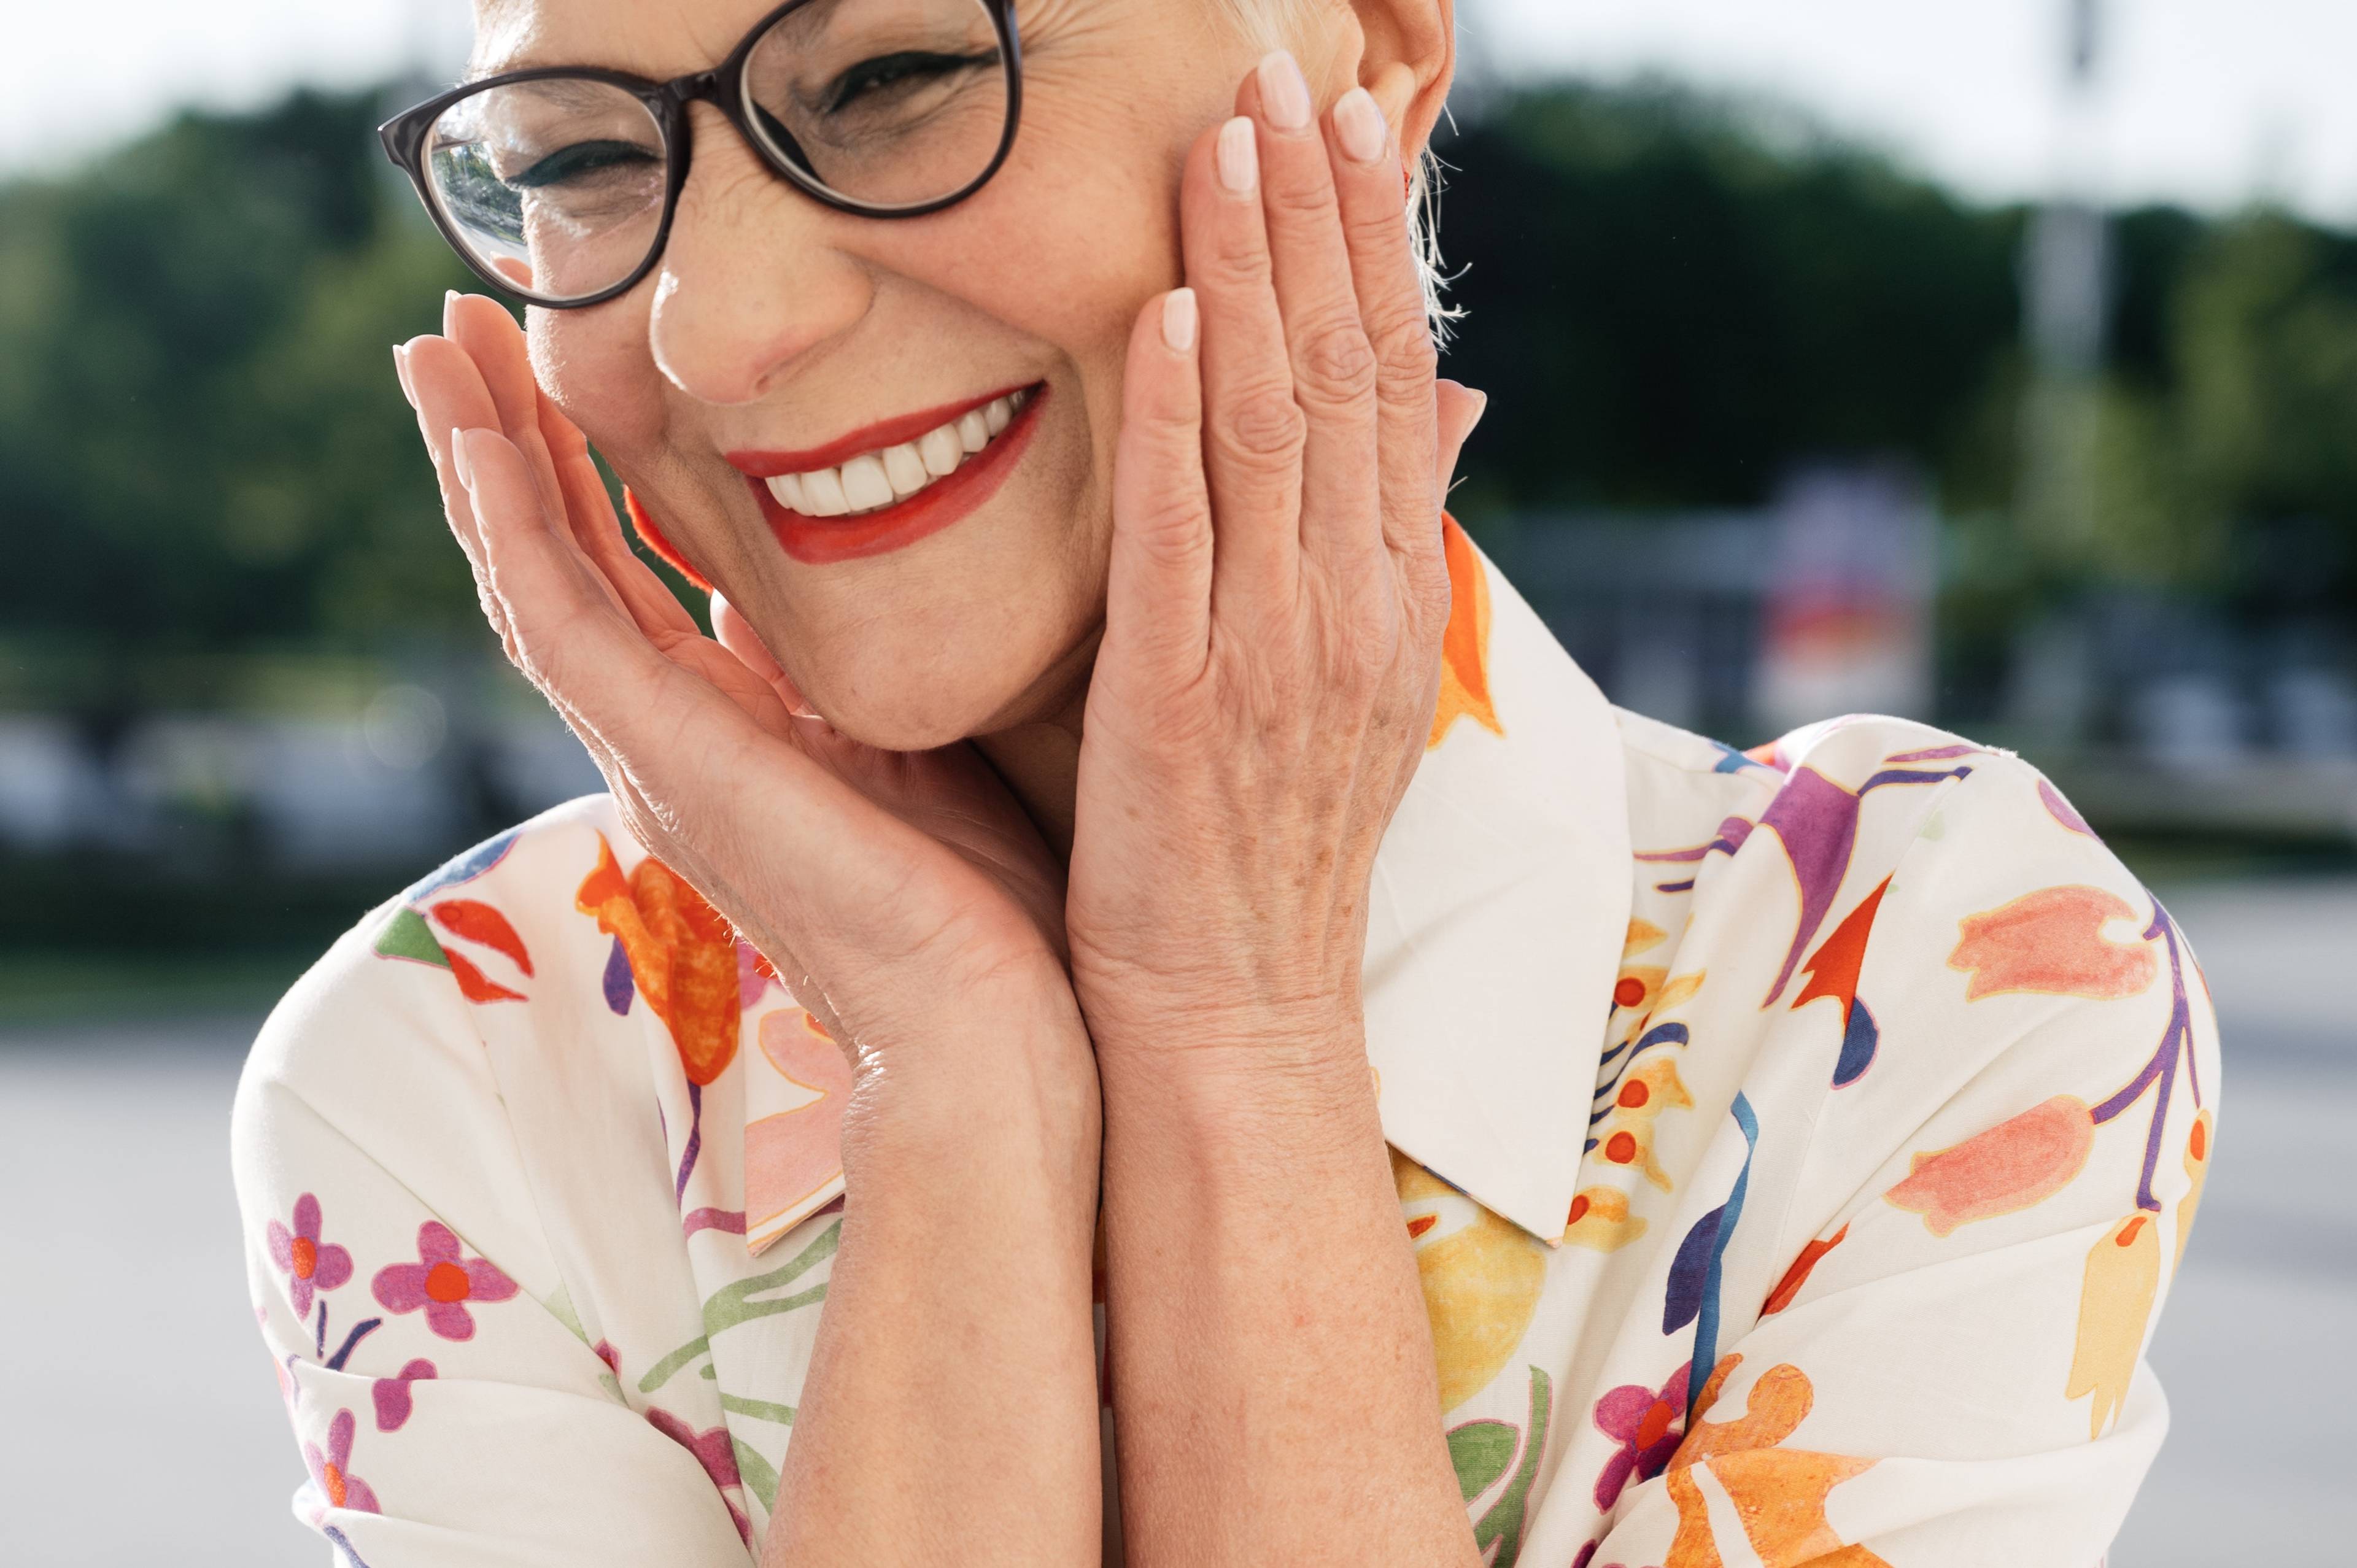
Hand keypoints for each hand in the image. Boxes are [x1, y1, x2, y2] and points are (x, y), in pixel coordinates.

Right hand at [394, 296, 1080, 1064]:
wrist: (993, 1021)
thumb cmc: (979, 903)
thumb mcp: (910, 741)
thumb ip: (844, 670)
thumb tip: (816, 594)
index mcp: (730, 728)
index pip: (625, 576)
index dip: (579, 471)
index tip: (555, 365)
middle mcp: (672, 739)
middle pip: (556, 566)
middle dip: (506, 444)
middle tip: (458, 326)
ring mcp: (655, 753)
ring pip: (533, 582)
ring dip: (479, 463)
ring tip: (432, 347)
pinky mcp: (666, 763)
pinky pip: (561, 629)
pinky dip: (511, 533)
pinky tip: (476, 443)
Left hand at [1065, 61, 1484, 1068]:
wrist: (1237, 1013)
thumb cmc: (1268, 849)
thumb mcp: (1353, 686)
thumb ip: (1376, 541)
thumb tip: (1444, 411)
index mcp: (1388, 599)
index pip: (1389, 389)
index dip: (1371, 252)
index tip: (1350, 130)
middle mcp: (1349, 609)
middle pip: (1344, 377)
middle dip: (1316, 219)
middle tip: (1285, 81)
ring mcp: (1274, 653)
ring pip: (1273, 428)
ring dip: (1251, 275)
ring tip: (1228, 142)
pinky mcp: (1179, 701)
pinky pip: (1182, 536)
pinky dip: (1177, 421)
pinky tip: (1164, 315)